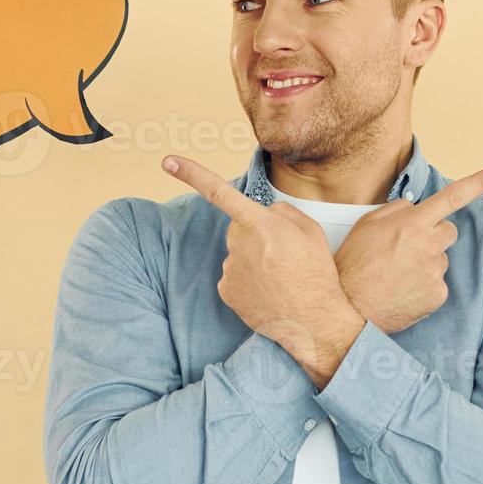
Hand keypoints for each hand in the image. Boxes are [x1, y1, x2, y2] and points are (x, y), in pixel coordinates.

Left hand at [163, 155, 363, 386]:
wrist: (314, 321)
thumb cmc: (315, 273)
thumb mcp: (310, 230)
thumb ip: (282, 211)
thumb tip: (264, 213)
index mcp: (260, 225)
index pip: (219, 192)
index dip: (191, 174)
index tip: (167, 162)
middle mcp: (239, 245)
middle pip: (239, 228)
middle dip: (255, 234)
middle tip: (283, 254)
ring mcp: (229, 269)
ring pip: (237, 253)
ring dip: (254, 259)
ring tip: (280, 276)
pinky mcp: (225, 291)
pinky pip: (232, 275)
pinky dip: (247, 279)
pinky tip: (267, 290)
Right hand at [333, 165, 482, 332]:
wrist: (349, 307)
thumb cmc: (354, 265)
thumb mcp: (366, 225)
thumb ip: (396, 210)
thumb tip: (414, 207)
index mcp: (412, 223)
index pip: (453, 196)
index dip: (482, 182)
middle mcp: (429, 246)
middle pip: (449, 231)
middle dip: (434, 235)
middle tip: (408, 248)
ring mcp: (436, 272)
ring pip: (441, 259)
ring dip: (426, 262)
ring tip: (397, 273)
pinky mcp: (438, 296)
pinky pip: (438, 283)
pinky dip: (424, 285)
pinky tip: (403, 289)